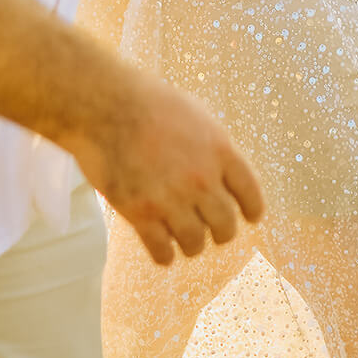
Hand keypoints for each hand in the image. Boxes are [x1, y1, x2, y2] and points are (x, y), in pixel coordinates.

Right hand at [64, 68, 264, 266]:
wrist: (106, 105)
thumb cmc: (148, 102)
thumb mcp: (195, 114)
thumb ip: (212, 147)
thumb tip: (222, 172)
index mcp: (219, 150)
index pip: (250, 194)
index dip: (251, 210)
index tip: (249, 218)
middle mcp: (201, 178)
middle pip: (226, 225)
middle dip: (220, 231)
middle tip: (211, 229)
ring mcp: (171, 198)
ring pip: (195, 243)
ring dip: (191, 243)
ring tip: (183, 238)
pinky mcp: (141, 214)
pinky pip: (162, 252)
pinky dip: (164, 255)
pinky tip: (161, 249)